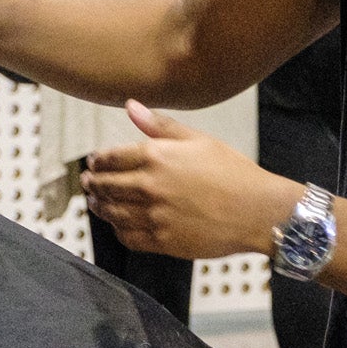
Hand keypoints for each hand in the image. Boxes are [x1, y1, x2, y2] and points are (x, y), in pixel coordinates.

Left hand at [81, 104, 297, 259]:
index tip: (93, 162)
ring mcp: (154, 215)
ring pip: (112, 212)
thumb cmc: (235, 173)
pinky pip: (128, 237)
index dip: (97, 160)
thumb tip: (131, 106)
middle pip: (106, 186)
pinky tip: (118, 226)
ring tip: (96, 203)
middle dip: (93, 183)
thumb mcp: (198, 140)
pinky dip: (118, 231)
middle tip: (88, 182)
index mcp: (156, 156)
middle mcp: (149, 186)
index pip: (110, 158)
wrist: (258, 210)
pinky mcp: (163, 240)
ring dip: (100, 207)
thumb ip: (160, 126)